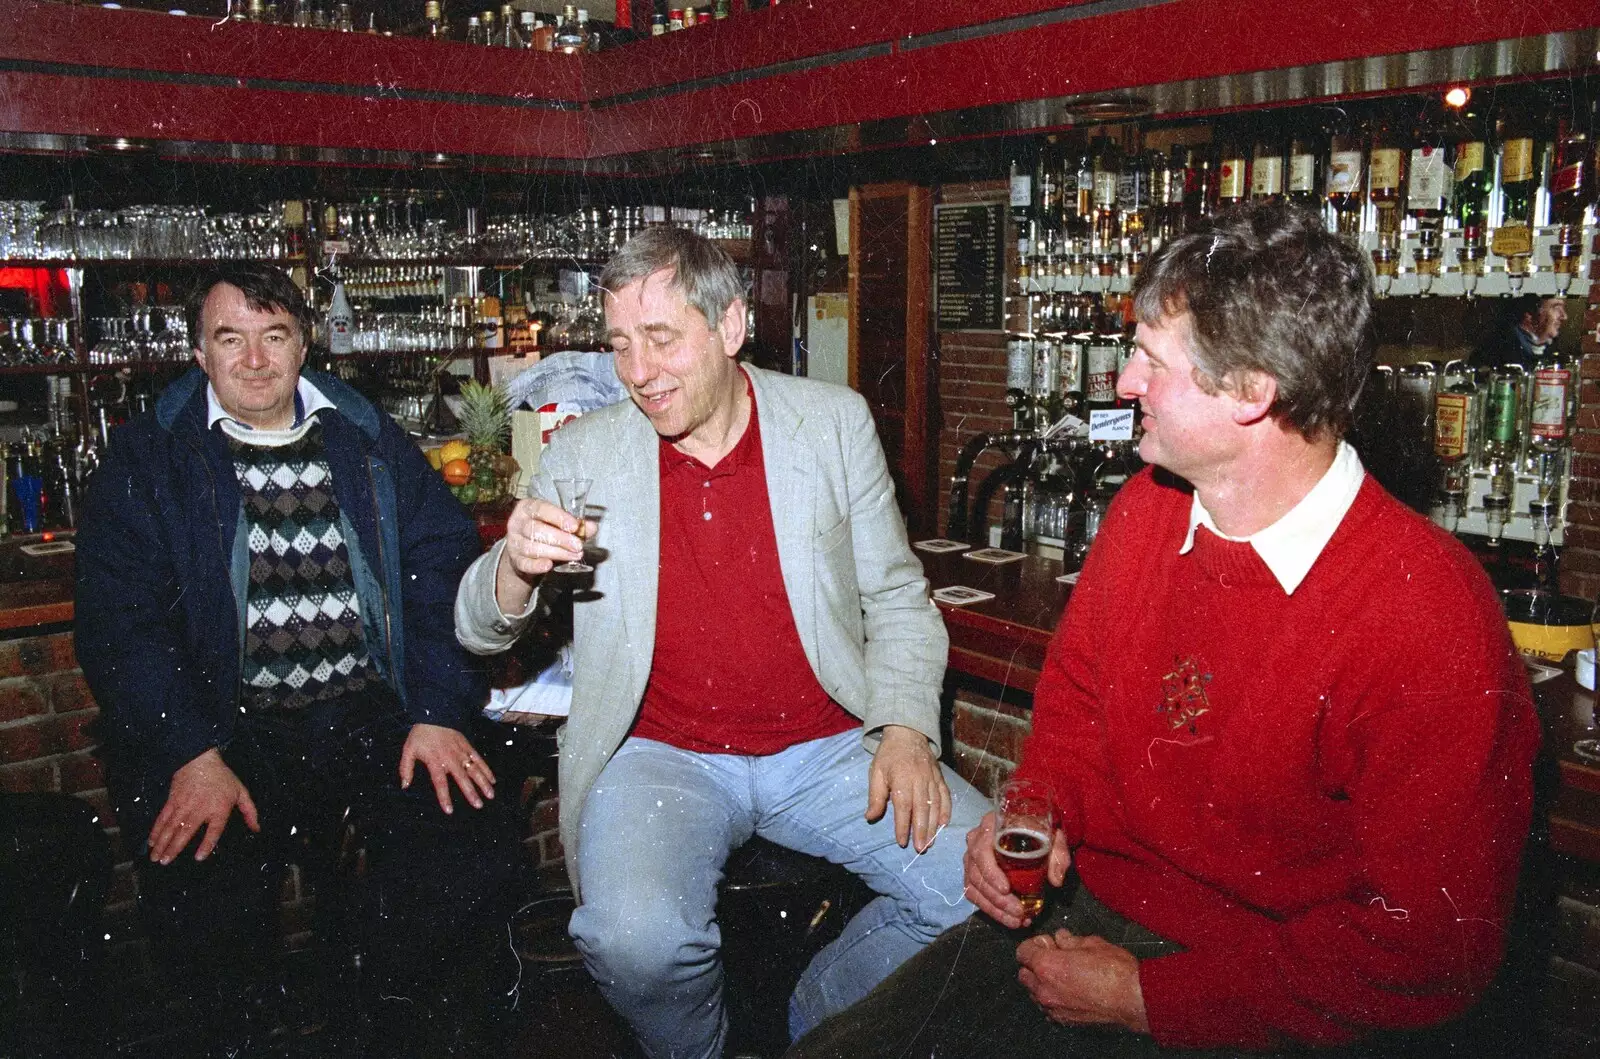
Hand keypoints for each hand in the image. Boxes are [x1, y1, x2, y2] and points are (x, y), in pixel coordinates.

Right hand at [148, 748, 259, 864]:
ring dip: (162, 844)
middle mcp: (199, 809)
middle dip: (174, 849)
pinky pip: (162, 818)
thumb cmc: (222, 778)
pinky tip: (151, 841)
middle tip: (165, 862)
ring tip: (155, 858)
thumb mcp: (241, 792)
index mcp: (218, 809)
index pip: (213, 830)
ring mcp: (183, 806)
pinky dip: (156, 831)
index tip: (198, 857)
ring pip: (170, 827)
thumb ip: (250, 811)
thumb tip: (256, 829)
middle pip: (185, 832)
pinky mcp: (172, 801)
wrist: (201, 760)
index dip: (206, 844)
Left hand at [399, 723, 496, 813]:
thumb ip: (406, 769)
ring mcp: (461, 752)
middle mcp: (450, 758)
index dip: (444, 797)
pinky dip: (486, 769)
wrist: (434, 713)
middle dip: (471, 792)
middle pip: (462, 778)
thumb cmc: (420, 734)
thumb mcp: (408, 750)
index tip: (450, 810)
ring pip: (474, 770)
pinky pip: (479, 759)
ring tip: (490, 795)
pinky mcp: (468, 746)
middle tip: (479, 805)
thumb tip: (404, 786)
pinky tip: (492, 779)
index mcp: (435, 761)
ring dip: (483, 783)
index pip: (440, 783)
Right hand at [494, 497, 594, 609]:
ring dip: (556, 553)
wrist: (525, 551)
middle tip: (578, 546)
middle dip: (561, 539)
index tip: (575, 526)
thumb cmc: (544, 530)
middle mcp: (517, 523)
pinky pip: (524, 563)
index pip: (541, 509)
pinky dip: (536, 566)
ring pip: (532, 547)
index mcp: (527, 507)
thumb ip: (576, 524)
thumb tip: (591, 527)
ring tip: (574, 556)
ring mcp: (513, 542)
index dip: (559, 517)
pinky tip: (548, 566)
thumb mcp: (558, 523)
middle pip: (536, 530)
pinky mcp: (515, 560)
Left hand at [865, 724, 950, 851]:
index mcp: (902, 779)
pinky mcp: (940, 777)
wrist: (908, 733)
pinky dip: (946, 810)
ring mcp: (932, 779)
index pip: (903, 807)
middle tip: (920, 849)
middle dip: (921, 831)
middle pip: (922, 809)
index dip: (903, 826)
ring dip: (933, 826)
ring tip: (930, 843)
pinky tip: (943, 824)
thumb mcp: (876, 772)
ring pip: (935, 805)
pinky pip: (945, 796)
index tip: (902, 841)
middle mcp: (919, 780)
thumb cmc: (889, 755)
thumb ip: (875, 796)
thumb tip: (870, 817)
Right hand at [964, 813, 1069, 928]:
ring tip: (1016, 921)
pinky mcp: (974, 872)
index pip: (981, 851)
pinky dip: (990, 909)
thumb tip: (1056, 880)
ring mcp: (972, 857)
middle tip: (1018, 912)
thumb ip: (1058, 855)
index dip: (990, 872)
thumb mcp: (1053, 836)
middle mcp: (976, 840)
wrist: (1032, 825)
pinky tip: (1008, 918)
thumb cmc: (1040, 828)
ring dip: (994, 908)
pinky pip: (974, 893)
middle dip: (997, 899)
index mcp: (991, 826)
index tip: (1006, 889)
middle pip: (977, 874)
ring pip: (974, 887)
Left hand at [1016, 930, 1148, 1032]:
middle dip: (1035, 964)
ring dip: (1042, 982)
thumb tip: (1061, 937)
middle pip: (1024, 974)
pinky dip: (1053, 998)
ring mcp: (1053, 1008)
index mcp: (1047, 966)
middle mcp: (1045, 989)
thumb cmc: (1116, 972)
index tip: (1048, 943)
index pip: (1022, 952)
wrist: (1134, 1000)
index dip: (1035, 944)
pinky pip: (1048, 1007)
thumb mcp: (1092, 944)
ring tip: (1065, 975)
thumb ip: (1070, 940)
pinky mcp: (1064, 1020)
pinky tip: (1070, 991)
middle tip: (1055, 958)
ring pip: (1034, 992)